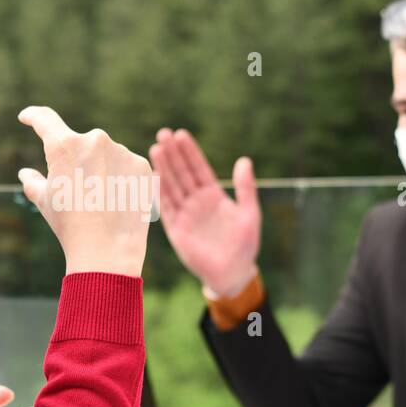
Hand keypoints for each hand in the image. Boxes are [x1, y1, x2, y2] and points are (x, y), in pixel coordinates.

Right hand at [17, 106, 151, 276]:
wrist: (107, 250)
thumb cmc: (70, 226)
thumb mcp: (45, 202)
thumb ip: (33, 182)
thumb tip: (25, 173)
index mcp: (65, 145)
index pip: (44, 120)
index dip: (33, 116)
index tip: (27, 117)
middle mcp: (95, 140)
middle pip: (80, 143)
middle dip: (76, 161)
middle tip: (76, 190)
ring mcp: (121, 151)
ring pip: (105, 155)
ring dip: (100, 170)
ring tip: (99, 202)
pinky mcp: (142, 165)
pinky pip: (126, 166)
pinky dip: (120, 179)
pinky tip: (116, 202)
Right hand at [148, 128, 260, 296]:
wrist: (233, 273)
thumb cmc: (244, 245)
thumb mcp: (250, 213)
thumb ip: (246, 188)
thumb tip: (244, 160)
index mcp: (213, 196)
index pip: (199, 168)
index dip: (190, 152)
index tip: (181, 134)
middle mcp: (196, 202)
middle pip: (182, 173)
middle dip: (173, 154)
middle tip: (163, 133)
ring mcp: (185, 215)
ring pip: (172, 187)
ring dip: (164, 168)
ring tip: (156, 148)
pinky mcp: (176, 230)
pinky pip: (167, 208)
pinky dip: (160, 193)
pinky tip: (155, 176)